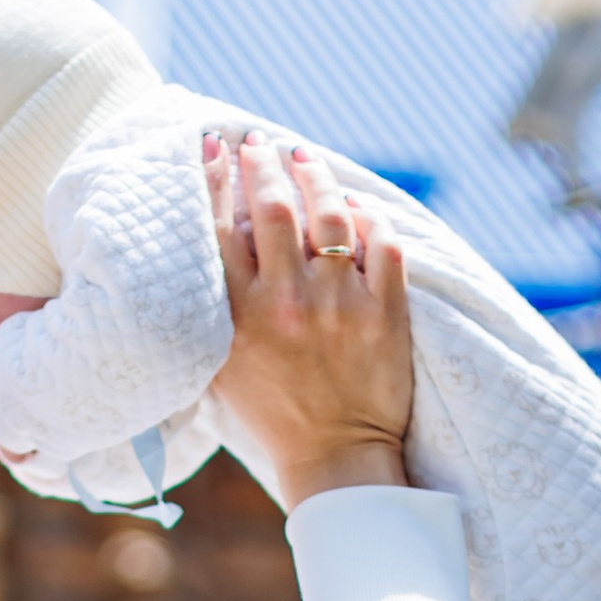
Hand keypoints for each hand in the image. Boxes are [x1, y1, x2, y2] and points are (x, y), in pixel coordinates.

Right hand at [208, 134, 411, 512]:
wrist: (334, 457)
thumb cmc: (272, 411)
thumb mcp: (222, 361)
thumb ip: (218, 303)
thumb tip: (224, 233)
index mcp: (239, 316)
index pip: (221, 225)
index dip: (216, 176)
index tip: (215, 145)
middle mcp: (286, 303)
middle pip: (274, 207)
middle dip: (263, 163)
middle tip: (260, 143)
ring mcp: (339, 306)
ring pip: (330, 214)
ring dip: (314, 176)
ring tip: (304, 158)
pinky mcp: (384, 314)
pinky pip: (383, 243)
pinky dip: (370, 217)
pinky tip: (355, 206)